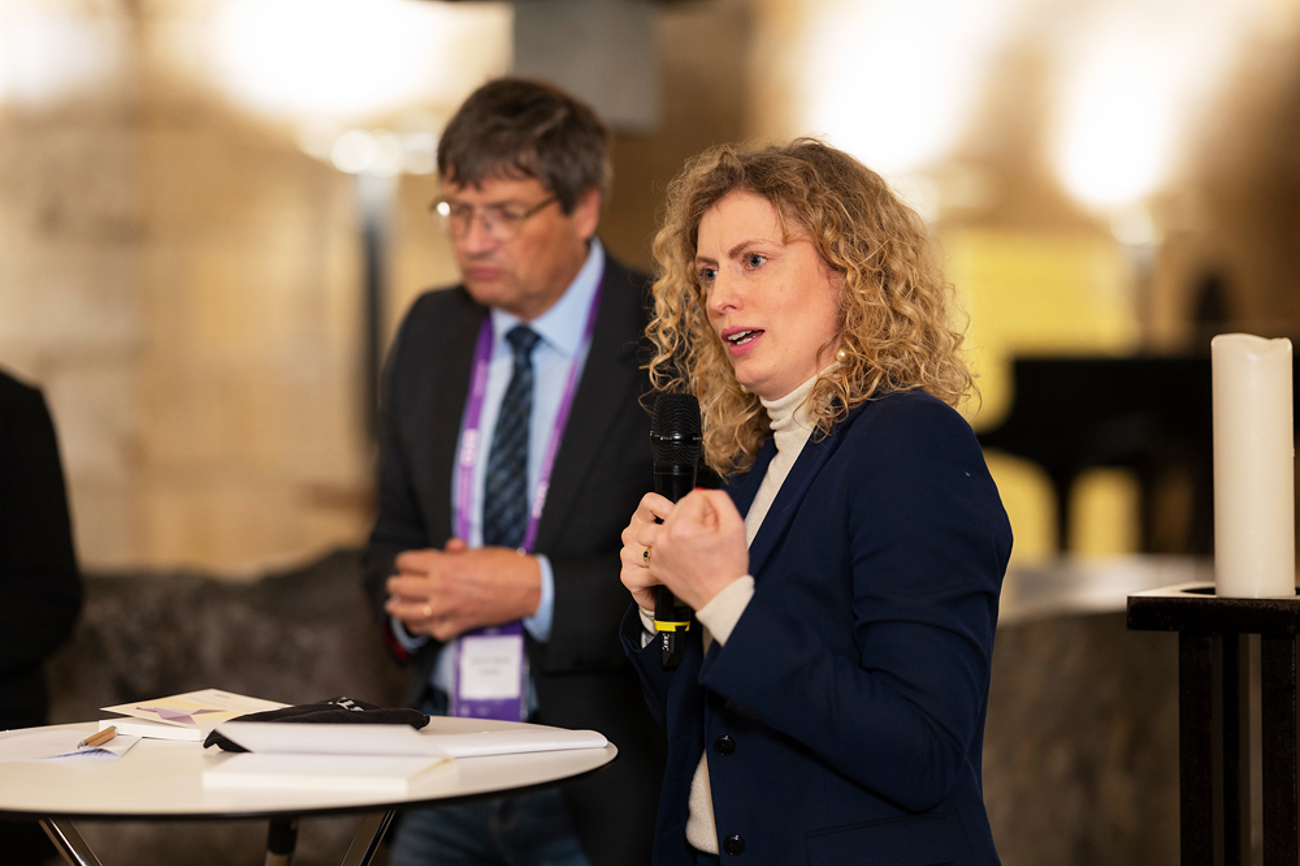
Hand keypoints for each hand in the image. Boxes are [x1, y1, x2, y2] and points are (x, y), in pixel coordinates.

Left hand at [384, 539, 541, 641]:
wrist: (527, 587)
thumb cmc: (505, 565)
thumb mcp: (477, 551)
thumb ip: (456, 552)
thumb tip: (448, 549)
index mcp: (444, 564)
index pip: (406, 562)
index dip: (404, 561)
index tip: (406, 563)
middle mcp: (441, 587)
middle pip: (400, 586)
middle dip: (395, 583)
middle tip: (396, 584)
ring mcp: (448, 609)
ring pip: (407, 612)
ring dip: (397, 608)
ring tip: (394, 605)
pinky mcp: (458, 626)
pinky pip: (430, 631)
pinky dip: (422, 627)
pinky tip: (419, 622)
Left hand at [621, 489, 748, 612]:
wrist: (720, 597)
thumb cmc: (728, 568)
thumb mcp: (735, 525)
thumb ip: (718, 499)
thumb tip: (702, 493)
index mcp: (682, 528)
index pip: (694, 497)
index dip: (709, 509)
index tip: (713, 526)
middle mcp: (664, 539)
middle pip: (679, 507)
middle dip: (695, 518)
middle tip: (707, 538)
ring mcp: (657, 552)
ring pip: (671, 522)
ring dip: (683, 528)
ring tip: (697, 546)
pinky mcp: (655, 562)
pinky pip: (664, 539)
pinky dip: (675, 543)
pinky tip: (688, 555)